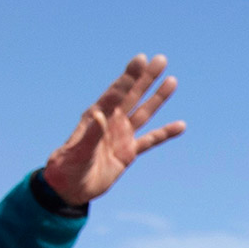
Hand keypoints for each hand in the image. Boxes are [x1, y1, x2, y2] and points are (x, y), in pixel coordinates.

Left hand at [42, 55, 186, 205]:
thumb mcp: (78, 152)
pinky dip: (165, 133)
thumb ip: (91, 135)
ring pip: (144, 112)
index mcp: (97, 116)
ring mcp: (121, 136)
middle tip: (161, 60)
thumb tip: (100, 116)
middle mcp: (111, 122)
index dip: (129, 77)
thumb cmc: (67, 168)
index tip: (141, 60)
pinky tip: (180, 125)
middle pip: (133, 95)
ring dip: (158, 97)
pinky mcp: (129, 152)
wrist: (69, 188)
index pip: (116, 93)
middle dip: (146, 78)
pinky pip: (151, 140)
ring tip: (172, 81)